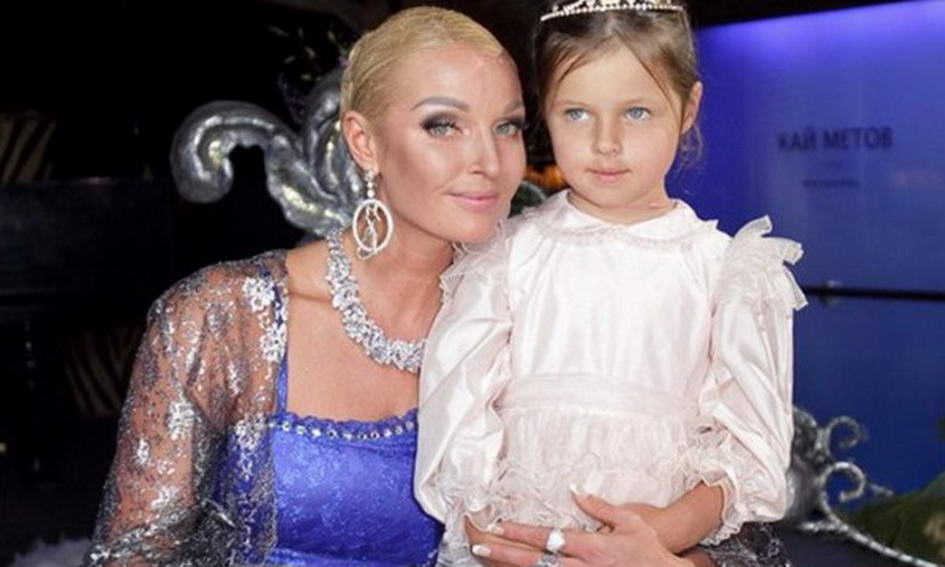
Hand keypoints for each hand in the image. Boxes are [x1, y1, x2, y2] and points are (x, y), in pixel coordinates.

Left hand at [469, 493, 693, 566]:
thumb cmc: (648, 551)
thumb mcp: (629, 520)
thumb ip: (600, 507)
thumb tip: (576, 490)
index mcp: (590, 546)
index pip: (547, 536)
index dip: (521, 531)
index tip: (499, 524)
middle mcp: (581, 566)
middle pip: (535, 560)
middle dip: (504, 553)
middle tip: (479, 547)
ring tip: (487, 560)